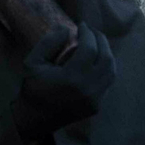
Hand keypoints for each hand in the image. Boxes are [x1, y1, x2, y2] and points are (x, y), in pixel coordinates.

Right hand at [11, 24, 116, 138]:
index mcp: (71, 78)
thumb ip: (49, 42)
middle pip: (106, 58)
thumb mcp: (33, 62)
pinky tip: (96, 61)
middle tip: (92, 31)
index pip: (89, 48)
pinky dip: (105, 68)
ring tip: (96, 43)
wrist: (35, 119)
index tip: (82, 25)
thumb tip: (67, 29)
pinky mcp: (97, 106)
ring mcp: (95, 99)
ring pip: (111, 70)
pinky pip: (108, 82)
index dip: (88, 33)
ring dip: (106, 53)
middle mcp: (88, 89)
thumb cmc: (33, 88)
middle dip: (101, 40)